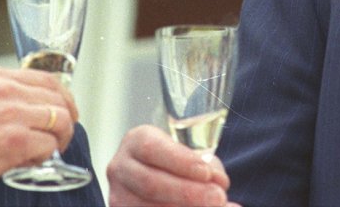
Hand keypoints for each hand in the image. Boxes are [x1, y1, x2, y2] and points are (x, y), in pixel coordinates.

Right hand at [0, 66, 78, 186]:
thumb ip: (4, 95)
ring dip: (59, 139)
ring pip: (60, 122)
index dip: (64, 97)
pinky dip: (45, 156)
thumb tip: (32, 107)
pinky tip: (30, 161)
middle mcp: (9, 90)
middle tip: (60, 136)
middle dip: (65, 121)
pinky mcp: (16, 141)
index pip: (48, 79)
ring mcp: (14, 115)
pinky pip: (49, 146)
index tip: (67, 110)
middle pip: (58, 100)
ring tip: (46, 150)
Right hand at [106, 125, 238, 206]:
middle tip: (218, 196)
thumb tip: (220, 183)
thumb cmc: (176, 164)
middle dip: (187, 192)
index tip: (206, 173)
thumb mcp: (189, 156)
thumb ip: (205, 167)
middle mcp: (121, 168)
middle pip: (150, 183)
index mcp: (136, 142)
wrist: (158, 176)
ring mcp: (119, 196)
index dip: (180, 162)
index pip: (152, 149)